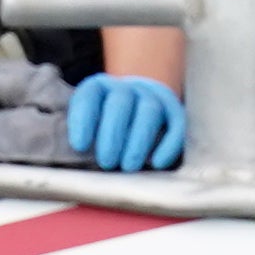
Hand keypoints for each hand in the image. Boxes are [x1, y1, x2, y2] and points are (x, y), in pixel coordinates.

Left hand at [64, 72, 184, 171]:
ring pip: (149, 111)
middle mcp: (127, 88)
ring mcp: (153, 97)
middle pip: (121, 102)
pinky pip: (176, 124)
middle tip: (106, 161)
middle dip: (112, 133)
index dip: (83, 119)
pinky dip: (168, 144)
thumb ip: (82, 134)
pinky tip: (157, 162)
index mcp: (100, 88)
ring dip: (138, 140)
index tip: (79, 146)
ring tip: (128, 166)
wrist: (141, 101)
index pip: (90, 95)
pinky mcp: (174, 112)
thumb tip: (78, 156)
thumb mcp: (89, 123)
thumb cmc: (106, 124)